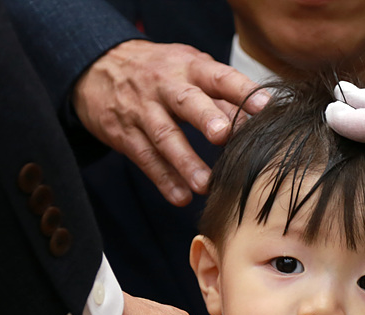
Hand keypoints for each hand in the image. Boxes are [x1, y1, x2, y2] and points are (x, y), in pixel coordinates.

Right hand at [73, 40, 268, 205]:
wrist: (99, 67)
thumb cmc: (160, 71)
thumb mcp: (189, 70)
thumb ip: (221, 98)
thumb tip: (258, 124)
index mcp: (189, 67)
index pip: (219, 76)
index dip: (242, 90)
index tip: (265, 106)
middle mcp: (165, 85)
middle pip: (186, 101)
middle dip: (205, 117)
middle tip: (222, 136)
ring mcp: (143, 110)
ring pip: (164, 135)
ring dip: (185, 162)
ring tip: (205, 185)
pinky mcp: (125, 133)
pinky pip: (145, 158)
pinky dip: (163, 179)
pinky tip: (181, 198)